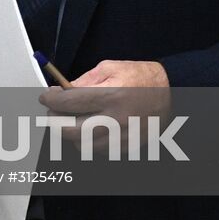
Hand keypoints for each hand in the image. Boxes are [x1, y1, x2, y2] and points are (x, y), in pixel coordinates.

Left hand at [39, 59, 170, 153]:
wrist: (172, 92)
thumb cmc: (141, 77)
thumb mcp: (110, 67)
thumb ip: (84, 80)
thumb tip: (63, 91)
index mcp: (110, 95)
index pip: (67, 103)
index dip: (50, 100)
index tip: (46, 97)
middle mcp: (115, 119)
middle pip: (70, 130)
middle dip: (55, 120)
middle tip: (54, 111)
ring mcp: (122, 136)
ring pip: (83, 145)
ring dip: (72, 134)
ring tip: (73, 120)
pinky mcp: (128, 146)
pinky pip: (99, 151)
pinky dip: (89, 143)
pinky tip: (91, 129)